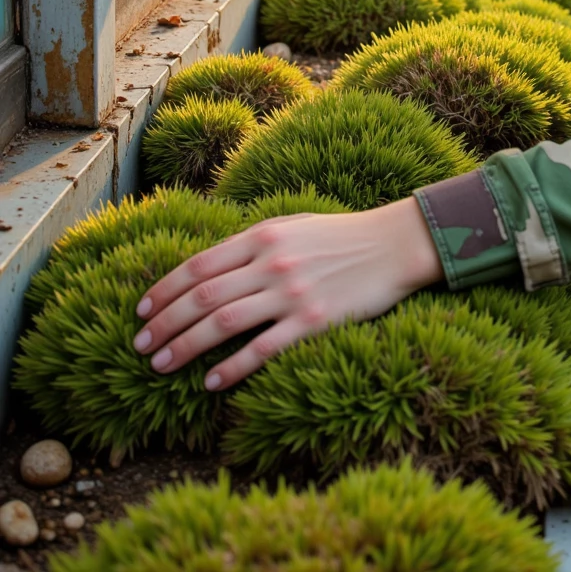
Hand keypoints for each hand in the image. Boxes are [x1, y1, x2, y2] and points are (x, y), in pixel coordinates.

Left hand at [132, 199, 443, 390]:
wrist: (393, 245)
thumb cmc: (341, 236)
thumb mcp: (292, 226)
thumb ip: (253, 244)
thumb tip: (211, 268)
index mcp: (262, 236)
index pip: (198, 265)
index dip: (163, 289)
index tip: (140, 311)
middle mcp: (271, 263)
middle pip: (202, 297)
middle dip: (164, 323)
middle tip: (140, 347)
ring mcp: (291, 293)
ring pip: (223, 323)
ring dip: (185, 347)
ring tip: (160, 366)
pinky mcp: (313, 322)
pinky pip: (262, 349)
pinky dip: (231, 368)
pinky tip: (210, 383)